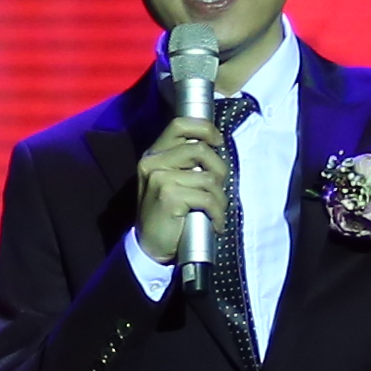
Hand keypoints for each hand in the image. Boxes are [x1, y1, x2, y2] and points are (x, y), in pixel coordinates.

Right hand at [130, 115, 228, 267]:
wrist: (149, 246)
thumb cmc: (167, 214)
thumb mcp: (171, 181)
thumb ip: (185, 163)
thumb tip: (216, 150)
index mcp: (154, 154)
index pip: (180, 124)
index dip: (205, 128)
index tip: (218, 142)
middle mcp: (154, 162)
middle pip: (200, 149)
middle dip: (220, 169)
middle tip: (220, 188)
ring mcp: (160, 178)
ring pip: (209, 177)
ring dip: (221, 198)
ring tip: (217, 211)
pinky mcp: (169, 196)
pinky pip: (207, 198)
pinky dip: (218, 213)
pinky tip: (216, 223)